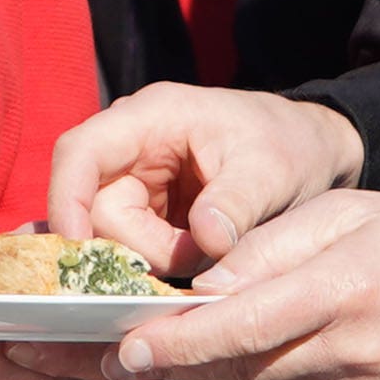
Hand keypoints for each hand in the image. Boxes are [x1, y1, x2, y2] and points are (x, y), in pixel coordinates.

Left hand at [12, 191, 379, 379]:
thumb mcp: (347, 213)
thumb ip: (270, 247)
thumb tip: (200, 285)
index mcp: (343, 291)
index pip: (242, 324)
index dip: (176, 341)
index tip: (120, 348)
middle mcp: (345, 353)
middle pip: (233, 365)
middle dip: (159, 360)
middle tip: (86, 356)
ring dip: (195, 368)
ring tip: (129, 350)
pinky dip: (249, 373)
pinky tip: (217, 353)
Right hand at [48, 84, 363, 278]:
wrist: (312, 155)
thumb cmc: (291, 147)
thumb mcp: (272, 172)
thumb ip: (238, 204)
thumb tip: (207, 239)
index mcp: (152, 118)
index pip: (79, 153)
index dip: (66, 200)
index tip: (78, 250)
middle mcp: (132, 147)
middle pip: (94, 207)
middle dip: (137, 245)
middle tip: (197, 253)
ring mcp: (138, 180)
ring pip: (112, 235)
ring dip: (154, 256)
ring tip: (208, 250)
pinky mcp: (148, 211)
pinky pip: (132, 246)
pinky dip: (159, 261)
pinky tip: (195, 259)